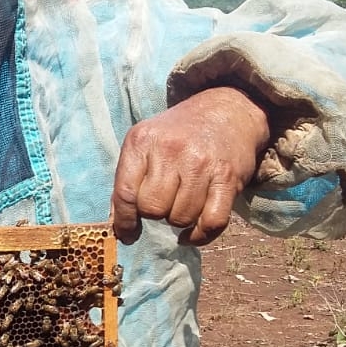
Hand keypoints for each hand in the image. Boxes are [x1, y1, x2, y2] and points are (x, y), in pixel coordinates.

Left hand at [111, 86, 270, 245]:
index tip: (127, 234)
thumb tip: (118, 224)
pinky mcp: (228, 178)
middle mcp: (171, 150)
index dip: (124, 221)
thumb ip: (128, 178)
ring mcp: (201, 164)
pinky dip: (200, 236)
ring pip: (180, 218)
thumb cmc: (178, 134)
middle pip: (153, 209)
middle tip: (164, 200)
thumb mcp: (144, 141)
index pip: (125, 193)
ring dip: (179, 220)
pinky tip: (191, 233)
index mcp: (142, 140)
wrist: (227, 111)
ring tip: (181, 202)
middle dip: (155, 214)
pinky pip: (212, 223)